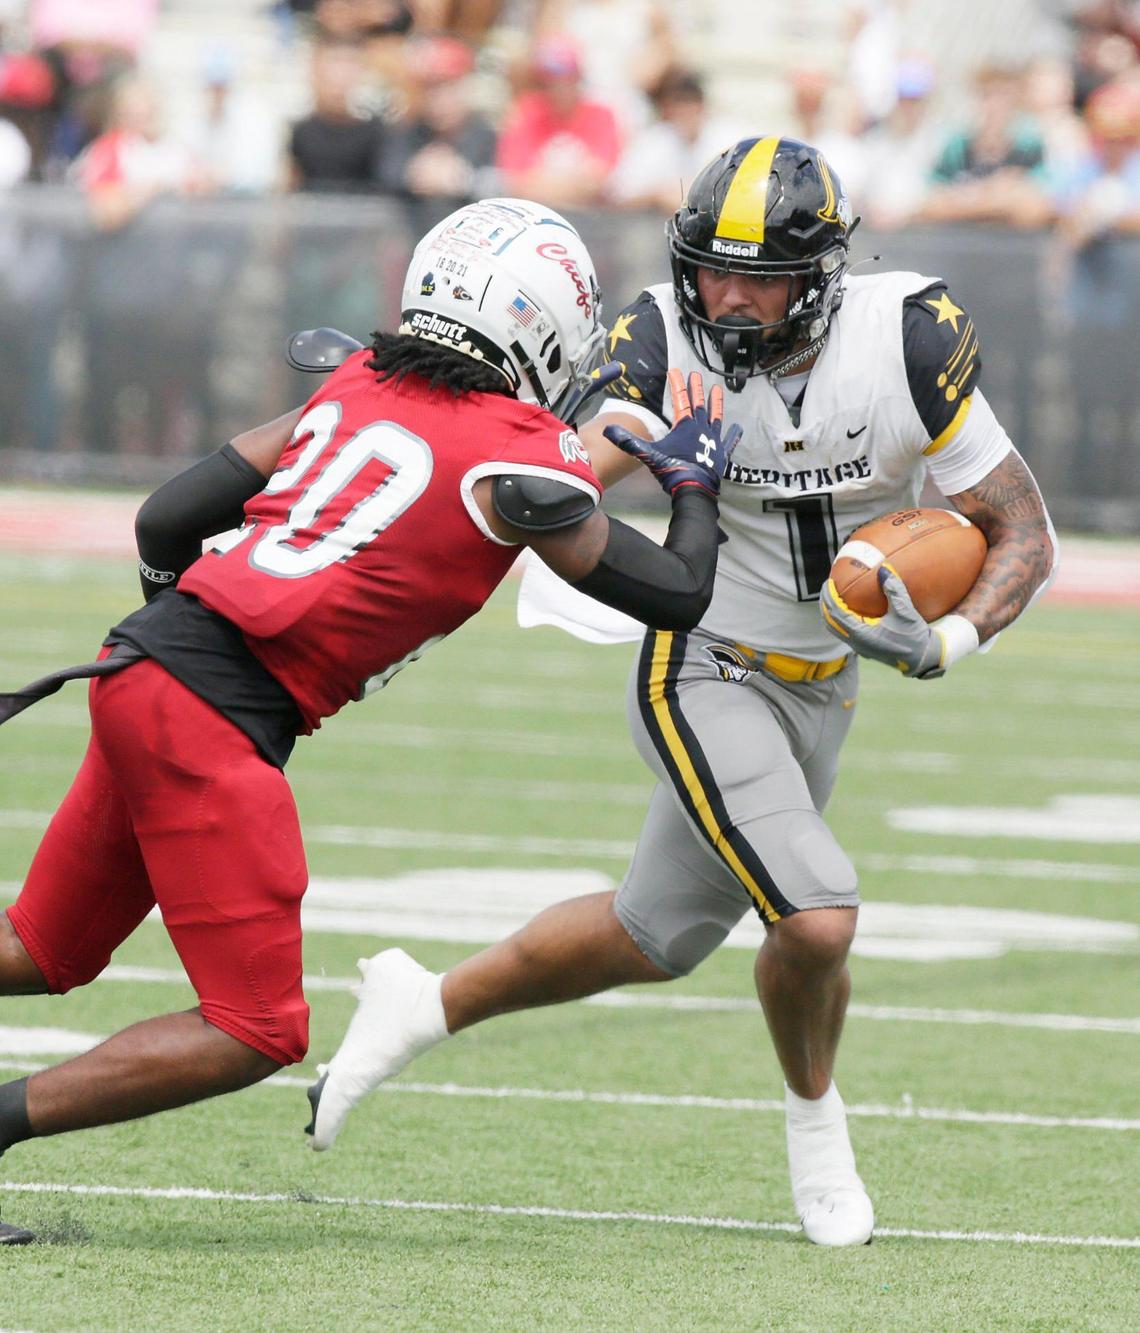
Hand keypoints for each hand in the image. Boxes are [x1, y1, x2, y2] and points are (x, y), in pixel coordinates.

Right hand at [602, 369, 740, 497]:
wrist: (694, 490)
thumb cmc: (672, 471)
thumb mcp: (648, 455)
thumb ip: (629, 442)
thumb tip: (608, 430)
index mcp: (685, 425)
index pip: (679, 399)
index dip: (676, 383)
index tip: (674, 370)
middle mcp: (701, 428)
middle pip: (699, 403)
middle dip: (696, 388)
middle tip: (696, 375)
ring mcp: (713, 440)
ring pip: (716, 416)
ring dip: (716, 403)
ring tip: (717, 389)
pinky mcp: (721, 453)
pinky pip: (729, 441)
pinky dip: (733, 434)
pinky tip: (737, 427)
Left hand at [820, 565, 946, 678]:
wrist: (921, 658)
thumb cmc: (914, 637)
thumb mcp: (905, 611)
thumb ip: (894, 589)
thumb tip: (883, 569)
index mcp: (860, 635)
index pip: (835, 613)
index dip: (829, 597)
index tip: (828, 582)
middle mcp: (855, 642)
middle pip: (829, 621)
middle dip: (825, 603)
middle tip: (827, 586)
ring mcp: (858, 647)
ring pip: (835, 628)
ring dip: (831, 612)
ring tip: (833, 595)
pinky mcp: (863, 647)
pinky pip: (845, 631)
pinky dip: (841, 618)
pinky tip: (850, 606)